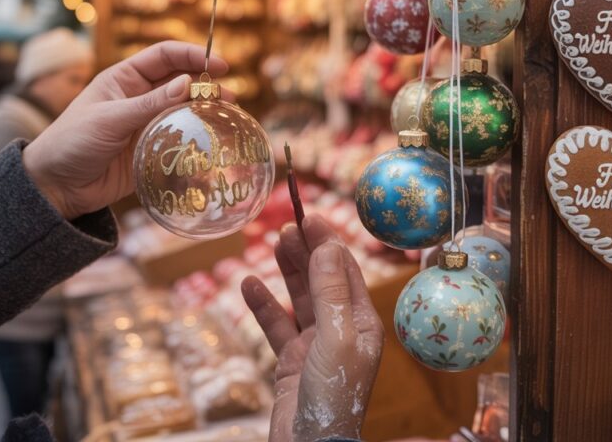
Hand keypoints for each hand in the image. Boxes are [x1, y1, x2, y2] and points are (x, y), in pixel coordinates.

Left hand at [23, 42, 227, 218]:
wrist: (56, 186)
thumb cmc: (72, 142)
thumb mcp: (110, 119)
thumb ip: (150, 104)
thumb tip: (187, 83)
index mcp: (124, 79)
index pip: (164, 56)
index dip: (192, 55)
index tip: (219, 64)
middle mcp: (139, 97)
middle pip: (180, 82)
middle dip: (206, 84)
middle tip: (228, 96)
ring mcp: (146, 123)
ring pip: (184, 110)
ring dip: (206, 110)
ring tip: (228, 115)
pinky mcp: (152, 150)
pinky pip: (180, 139)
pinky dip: (198, 136)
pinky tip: (214, 139)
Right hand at [242, 216, 382, 441]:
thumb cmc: (334, 394)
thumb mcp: (336, 336)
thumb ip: (331, 291)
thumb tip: (328, 247)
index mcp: (363, 323)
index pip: (346, 271)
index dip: (328, 242)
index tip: (310, 216)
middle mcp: (342, 330)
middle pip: (323, 280)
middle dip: (307, 251)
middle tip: (288, 224)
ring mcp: (316, 345)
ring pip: (300, 298)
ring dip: (287, 271)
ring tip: (273, 244)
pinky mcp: (291, 361)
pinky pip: (277, 325)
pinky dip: (263, 305)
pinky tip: (249, 284)